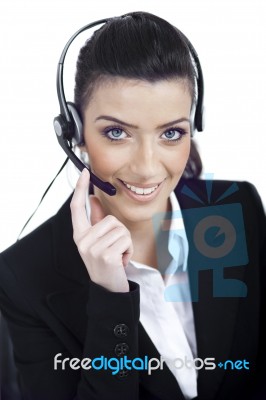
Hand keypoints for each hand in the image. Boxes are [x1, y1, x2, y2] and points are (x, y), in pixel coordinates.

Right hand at [70, 169, 132, 291]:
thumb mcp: (98, 242)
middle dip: (119, 232)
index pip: (77, 208)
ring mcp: (93, 249)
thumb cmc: (106, 263)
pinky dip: (129, 250)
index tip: (84, 173)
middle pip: (110, 219)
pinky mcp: (106, 255)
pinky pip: (126, 240)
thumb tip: (95, 199)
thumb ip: (96, 221)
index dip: (80, 189)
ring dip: (125, 242)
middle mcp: (82, 241)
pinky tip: (121, 261)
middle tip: (115, 249)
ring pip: (120, 229)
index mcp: (79, 235)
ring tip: (118, 255)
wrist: (109, 289)